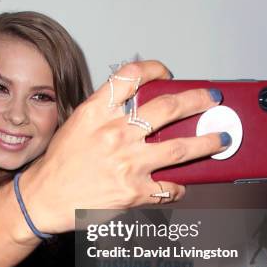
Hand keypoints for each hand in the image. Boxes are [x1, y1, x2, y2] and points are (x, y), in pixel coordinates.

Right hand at [19, 61, 228, 233]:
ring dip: (208, 141)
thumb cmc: (58, 164)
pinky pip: (168, 187)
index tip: (165, 72)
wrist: (44, 198)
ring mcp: (128, 162)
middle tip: (210, 98)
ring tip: (222, 138)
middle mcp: (115, 134)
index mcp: (97, 113)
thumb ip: (106, 114)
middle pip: (168, 107)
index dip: (153, 69)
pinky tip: (178, 184)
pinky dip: (177, 186)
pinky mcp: (134, 190)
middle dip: (197, 99)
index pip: (130, 76)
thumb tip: (140, 110)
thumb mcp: (76, 126)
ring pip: (181, 147)